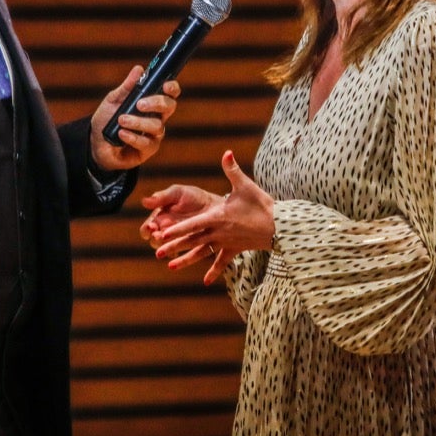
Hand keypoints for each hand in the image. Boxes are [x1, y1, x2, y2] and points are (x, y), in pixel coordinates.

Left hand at [90, 65, 180, 171]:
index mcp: (152, 104)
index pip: (170, 94)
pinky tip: (121, 134)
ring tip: (121, 120)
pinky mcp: (147, 150)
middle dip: (157, 103)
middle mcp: (157, 118)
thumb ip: (127, 87)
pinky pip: (146, 143)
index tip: (165, 86)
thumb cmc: (107, 119)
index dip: (172, 88)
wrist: (95, 143)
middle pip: (170, 107)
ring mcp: (154, 135)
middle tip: (139, 104)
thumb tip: (139, 69)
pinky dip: (133, 137)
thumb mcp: (113, 100)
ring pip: (157, 126)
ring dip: (138, 122)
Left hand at [143, 151, 273, 284]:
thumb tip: (227, 152)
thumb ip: (232, 170)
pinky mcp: (234, 249)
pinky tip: (205, 282)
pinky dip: (214, 271)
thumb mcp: (246, 185)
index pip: (193, 224)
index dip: (177, 229)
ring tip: (170, 267)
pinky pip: (222, 262)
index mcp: (218, 216)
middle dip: (174, 246)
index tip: (161, 234)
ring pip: (202, 252)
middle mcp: (219, 232)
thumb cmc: (261, 204)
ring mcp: (226, 242)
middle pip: (192, 240)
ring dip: (186, 259)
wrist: (279, 226)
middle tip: (156, 252)